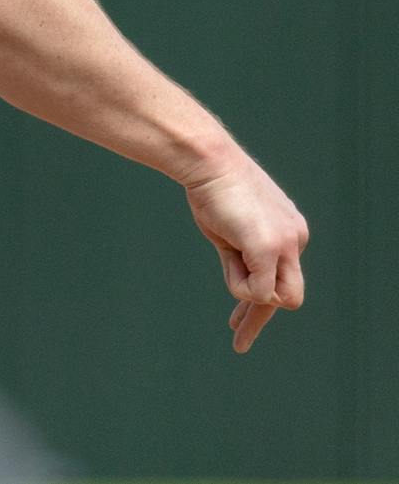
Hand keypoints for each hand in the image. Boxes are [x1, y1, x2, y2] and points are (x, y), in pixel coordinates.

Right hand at [183, 156, 308, 352]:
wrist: (208, 162)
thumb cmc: (212, 189)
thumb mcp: (231, 229)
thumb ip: (242, 257)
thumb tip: (245, 288)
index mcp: (288, 232)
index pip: (282, 276)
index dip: (260, 298)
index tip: (238, 319)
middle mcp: (295, 239)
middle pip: (290, 295)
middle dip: (261, 317)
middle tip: (238, 340)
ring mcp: (285, 245)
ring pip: (277, 298)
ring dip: (247, 300)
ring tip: (231, 297)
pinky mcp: (268, 248)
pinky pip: (258, 291)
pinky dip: (238, 287)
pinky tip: (227, 258)